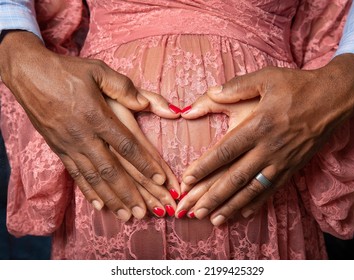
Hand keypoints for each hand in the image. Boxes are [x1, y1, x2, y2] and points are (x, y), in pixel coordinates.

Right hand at [0, 31, 174, 220]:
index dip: (145, 164)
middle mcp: (84, 135)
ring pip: (94, 178)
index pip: (127, 145)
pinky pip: (76, 175)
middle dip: (130, 193)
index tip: (161, 180)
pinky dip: (89, 192)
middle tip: (146, 211)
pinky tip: (100, 206)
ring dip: (112, 199)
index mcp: (97, 115)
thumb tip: (146, 103)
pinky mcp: (59, 149)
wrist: (28, 74)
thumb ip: (124, 88)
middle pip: (111, 170)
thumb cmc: (67, 71)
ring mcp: (70, 145)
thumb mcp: (98, 71)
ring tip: (127, 216)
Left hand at [179, 54, 353, 225]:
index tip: (186, 180)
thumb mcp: (266, 78)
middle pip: (235, 178)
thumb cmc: (297, 86)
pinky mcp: (293, 168)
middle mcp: (268, 149)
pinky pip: (272, 190)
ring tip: (214, 220)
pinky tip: (243, 212)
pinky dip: (256, 203)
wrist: (333, 98)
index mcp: (258, 126)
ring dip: (231, 206)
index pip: (224, 152)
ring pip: (252, 190)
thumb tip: (210, 93)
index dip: (204, 167)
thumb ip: (236, 87)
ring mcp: (282, 162)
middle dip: (212, 196)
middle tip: (193, 210)